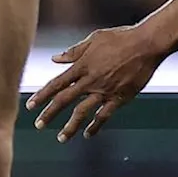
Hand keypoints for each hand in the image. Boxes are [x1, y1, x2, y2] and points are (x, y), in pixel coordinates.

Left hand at [25, 25, 165, 141]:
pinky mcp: (120, 97)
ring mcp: (105, 90)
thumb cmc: (120, 38)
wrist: (146, 44)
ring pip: (83, 112)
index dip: (42, 96)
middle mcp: (90, 80)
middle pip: (65, 100)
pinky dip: (96, 126)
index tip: (31, 106)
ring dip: (71, 126)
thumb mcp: (93, 39)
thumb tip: (55, 58)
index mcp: (82, 66)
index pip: (56, 84)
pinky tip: (88, 134)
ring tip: (61, 138)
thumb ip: (73, 52)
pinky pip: (105, 115)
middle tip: (38, 125)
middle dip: (50, 114)